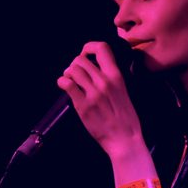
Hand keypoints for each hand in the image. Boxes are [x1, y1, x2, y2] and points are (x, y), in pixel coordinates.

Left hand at [58, 41, 144, 158]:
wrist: (124, 139)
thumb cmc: (125, 119)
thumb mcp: (124, 92)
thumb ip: (111, 79)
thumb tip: (96, 70)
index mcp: (116, 76)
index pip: (102, 48)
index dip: (89, 47)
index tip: (85, 55)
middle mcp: (104, 81)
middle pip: (81, 59)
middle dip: (74, 64)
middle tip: (75, 74)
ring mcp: (93, 93)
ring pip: (72, 70)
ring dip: (67, 73)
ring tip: (70, 81)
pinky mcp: (83, 105)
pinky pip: (67, 85)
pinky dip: (62, 82)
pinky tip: (64, 87)